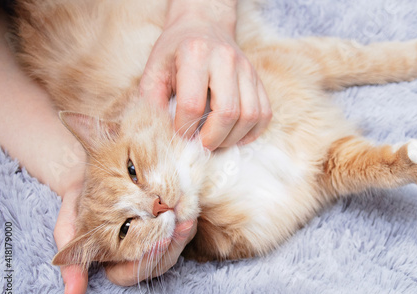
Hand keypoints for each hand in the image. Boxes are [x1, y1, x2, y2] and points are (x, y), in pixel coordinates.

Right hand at [54, 182, 196, 293]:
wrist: (95, 170)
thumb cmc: (82, 200)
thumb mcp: (68, 227)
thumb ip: (72, 260)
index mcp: (114, 261)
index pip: (132, 274)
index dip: (146, 261)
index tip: (158, 241)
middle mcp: (138, 254)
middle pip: (161, 263)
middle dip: (174, 245)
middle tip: (181, 223)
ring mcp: (158, 238)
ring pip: (177, 246)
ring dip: (185, 231)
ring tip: (188, 211)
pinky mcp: (171, 222)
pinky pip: (184, 227)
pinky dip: (188, 215)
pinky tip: (190, 200)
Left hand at [139, 0, 271, 150]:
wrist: (203, 26)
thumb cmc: (175, 51)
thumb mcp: (154, 70)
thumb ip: (152, 101)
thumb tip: (162, 133)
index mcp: (195, 54)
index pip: (192, 104)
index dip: (184, 128)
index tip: (179, 133)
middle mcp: (226, 59)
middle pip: (227, 113)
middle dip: (212, 139)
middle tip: (199, 144)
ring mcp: (246, 69)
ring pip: (250, 116)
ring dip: (232, 138)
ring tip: (215, 140)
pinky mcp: (258, 80)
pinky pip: (264, 114)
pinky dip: (251, 132)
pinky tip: (234, 135)